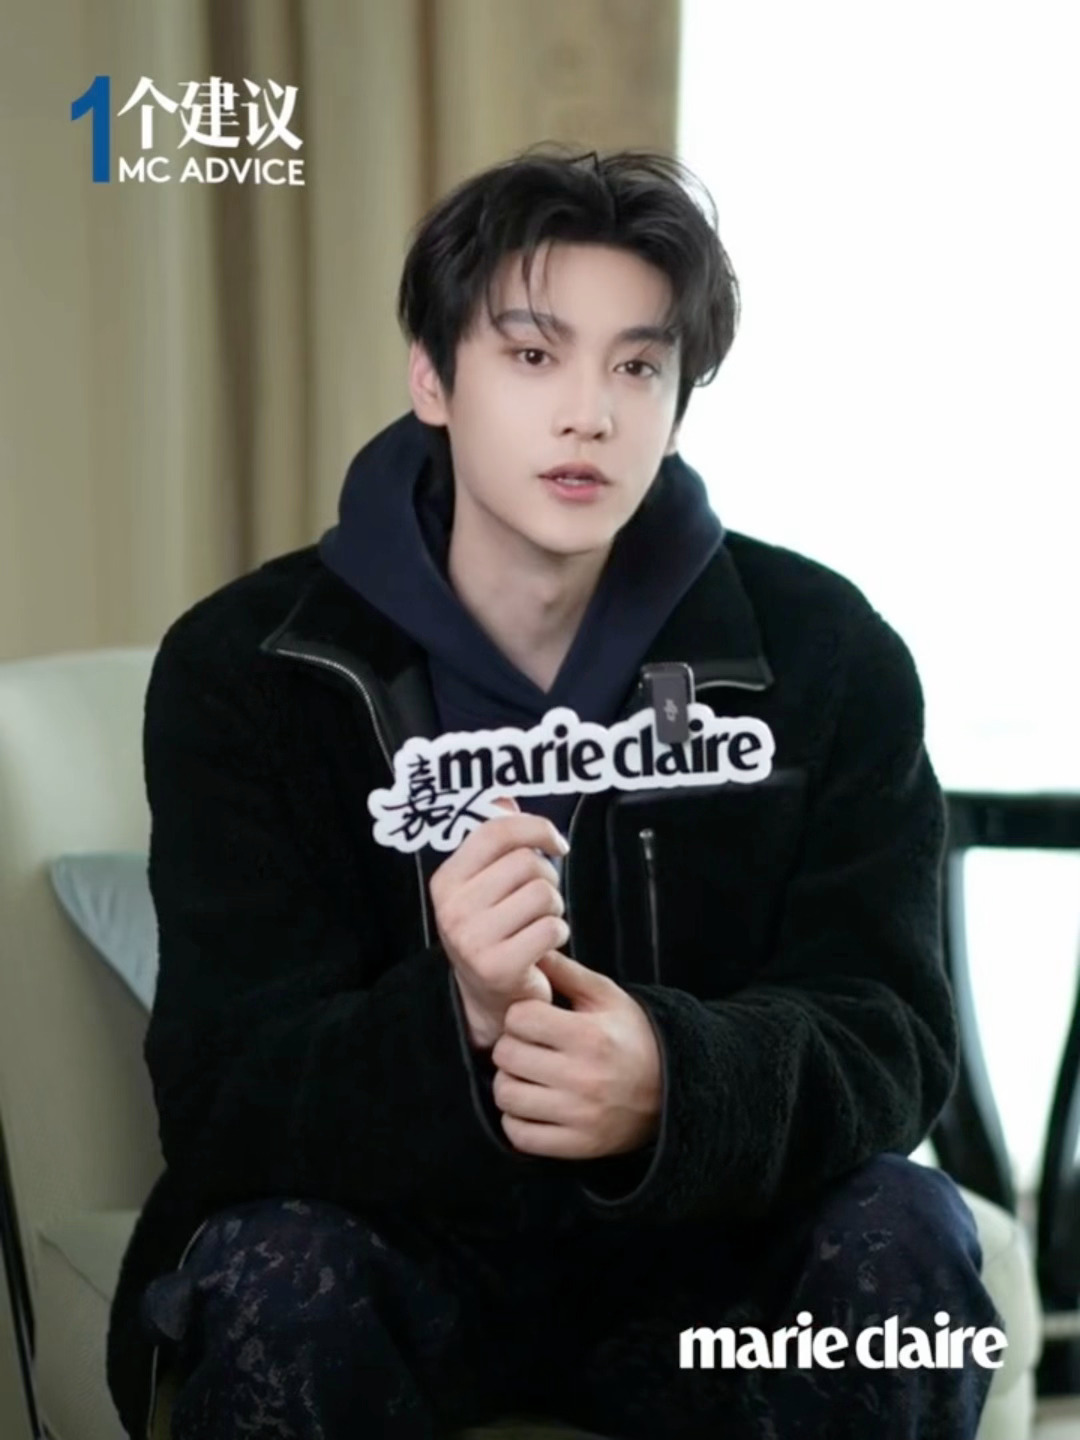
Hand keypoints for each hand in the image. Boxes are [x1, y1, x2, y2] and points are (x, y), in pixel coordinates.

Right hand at [429, 796, 568, 1047]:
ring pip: (543, 894)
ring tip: (539, 922)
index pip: (496, 831)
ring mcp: (472, 940)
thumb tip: (505, 799)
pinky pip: (551, 928)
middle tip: (540, 900)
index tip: (556, 843)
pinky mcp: (499, 966)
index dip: (536, 828)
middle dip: (548, 878)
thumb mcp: (484, 884)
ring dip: (554, 907)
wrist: (485, 998)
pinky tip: (543, 945)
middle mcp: (452, 908)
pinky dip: (558, 934)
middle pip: (527, 863)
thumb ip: (494, 841)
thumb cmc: (493, 930)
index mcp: (447, 880)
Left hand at [490, 950, 662, 1160]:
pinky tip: (531, 1105)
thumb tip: (530, 950)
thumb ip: (566, 972)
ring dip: (510, 1082)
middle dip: (512, 1046)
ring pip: (507, 1095)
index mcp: (590, 1035)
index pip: (519, 1018)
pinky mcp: (577, 1146)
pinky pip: (520, 1135)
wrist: (674, 1090)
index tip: (533, 1020)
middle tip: (528, 1047)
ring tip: (527, 1075)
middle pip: (507, 1055)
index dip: (520, 1015)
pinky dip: (516, 1120)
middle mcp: (584, 1077)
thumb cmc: (633, 1035)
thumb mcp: (607, 996)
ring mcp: (580, 1115)